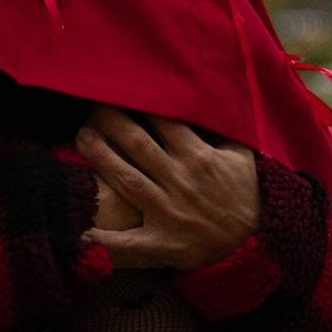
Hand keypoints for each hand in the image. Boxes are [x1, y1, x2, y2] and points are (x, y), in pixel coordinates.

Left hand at [81, 109, 261, 268]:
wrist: (252, 242)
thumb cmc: (243, 195)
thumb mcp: (242, 156)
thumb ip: (224, 128)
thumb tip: (212, 96)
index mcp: (198, 157)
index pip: (164, 121)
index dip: (141, 103)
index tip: (122, 89)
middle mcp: (180, 180)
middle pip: (138, 144)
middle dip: (112, 122)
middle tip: (91, 106)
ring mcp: (168, 211)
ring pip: (127, 179)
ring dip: (101, 157)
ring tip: (81, 137)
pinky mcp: (161, 242)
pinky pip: (128, 241)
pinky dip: (103, 238)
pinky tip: (79, 231)